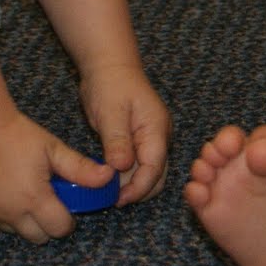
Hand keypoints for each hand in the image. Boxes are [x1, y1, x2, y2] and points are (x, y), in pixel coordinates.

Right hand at [0, 111, 114, 241]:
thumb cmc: (18, 135)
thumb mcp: (53, 149)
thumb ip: (81, 168)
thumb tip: (109, 177)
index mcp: (33, 198)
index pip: (59, 229)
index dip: (67, 220)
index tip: (66, 205)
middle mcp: (9, 213)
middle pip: (37, 237)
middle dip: (46, 223)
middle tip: (45, 199)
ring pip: (14, 231)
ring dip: (22, 219)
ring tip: (23, 190)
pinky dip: (2, 214)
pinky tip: (4, 191)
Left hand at [78, 61, 171, 205]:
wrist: (110, 65)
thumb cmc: (110, 84)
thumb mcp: (110, 112)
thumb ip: (117, 140)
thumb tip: (121, 168)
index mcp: (156, 129)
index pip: (154, 168)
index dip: (138, 188)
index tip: (118, 199)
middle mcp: (159, 137)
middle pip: (156, 175)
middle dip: (137, 190)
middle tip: (111, 199)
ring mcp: (151, 139)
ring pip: (147, 172)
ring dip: (130, 184)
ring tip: (107, 192)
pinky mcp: (141, 140)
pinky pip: (138, 164)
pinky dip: (125, 175)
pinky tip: (108, 179)